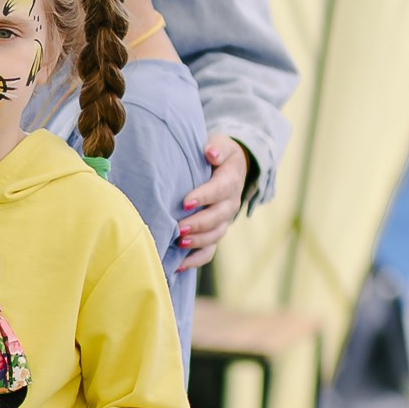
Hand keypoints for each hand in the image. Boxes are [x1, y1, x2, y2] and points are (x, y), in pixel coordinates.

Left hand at [178, 135, 250, 271]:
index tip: (185, 202)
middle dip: (199, 224)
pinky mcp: (215, 232)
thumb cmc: (216, 153)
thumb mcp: (220, 143)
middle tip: (179, 227)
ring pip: (215, 235)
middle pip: (219, 217)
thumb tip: (210, 153)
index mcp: (231, 180)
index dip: (204, 196)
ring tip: (179, 243)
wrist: (227, 167)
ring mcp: (223, 220)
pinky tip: (178, 264)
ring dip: (198, 241)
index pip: (220, 189)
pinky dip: (195, 259)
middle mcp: (230, 203)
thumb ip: (216, 147)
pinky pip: (210, 250)